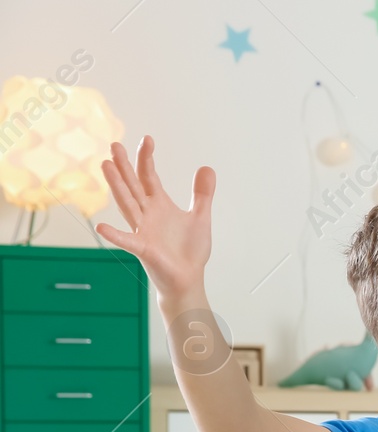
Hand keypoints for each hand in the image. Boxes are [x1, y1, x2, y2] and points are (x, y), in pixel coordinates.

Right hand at [96, 136, 214, 301]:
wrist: (189, 279)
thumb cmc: (190, 250)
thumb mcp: (201, 217)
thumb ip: (202, 194)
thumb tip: (207, 167)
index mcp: (159, 205)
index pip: (149, 176)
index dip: (147, 159)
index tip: (147, 139)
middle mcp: (147, 214)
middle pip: (133, 185)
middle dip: (124, 166)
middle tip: (114, 145)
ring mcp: (142, 231)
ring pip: (127, 205)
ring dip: (117, 187)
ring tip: (106, 166)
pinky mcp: (144, 249)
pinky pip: (128, 241)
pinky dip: (115, 235)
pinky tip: (102, 228)